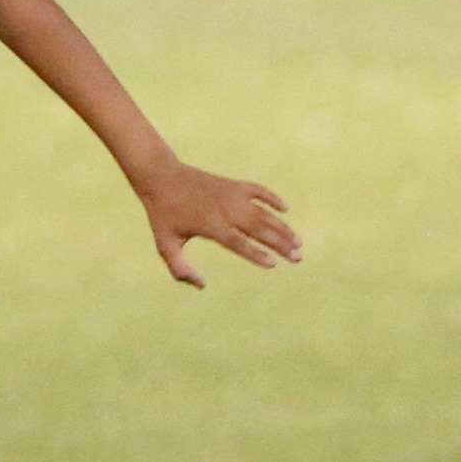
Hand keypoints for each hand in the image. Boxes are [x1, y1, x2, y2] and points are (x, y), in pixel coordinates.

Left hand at [135, 159, 301, 288]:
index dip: (256, 254)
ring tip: (298, 241)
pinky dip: (273, 198)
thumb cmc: (163, 214)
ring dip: (282, 227)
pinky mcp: (233, 184)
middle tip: (298, 257)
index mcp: (210, 225)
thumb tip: (202, 284)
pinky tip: (285, 210)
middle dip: (280, 244)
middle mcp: (225, 209)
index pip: (239, 243)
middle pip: (259, 229)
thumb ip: (180, 269)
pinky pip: (259, 190)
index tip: (273, 264)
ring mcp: (231, 195)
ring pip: (263, 212)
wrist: (162, 177)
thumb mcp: (165, 244)